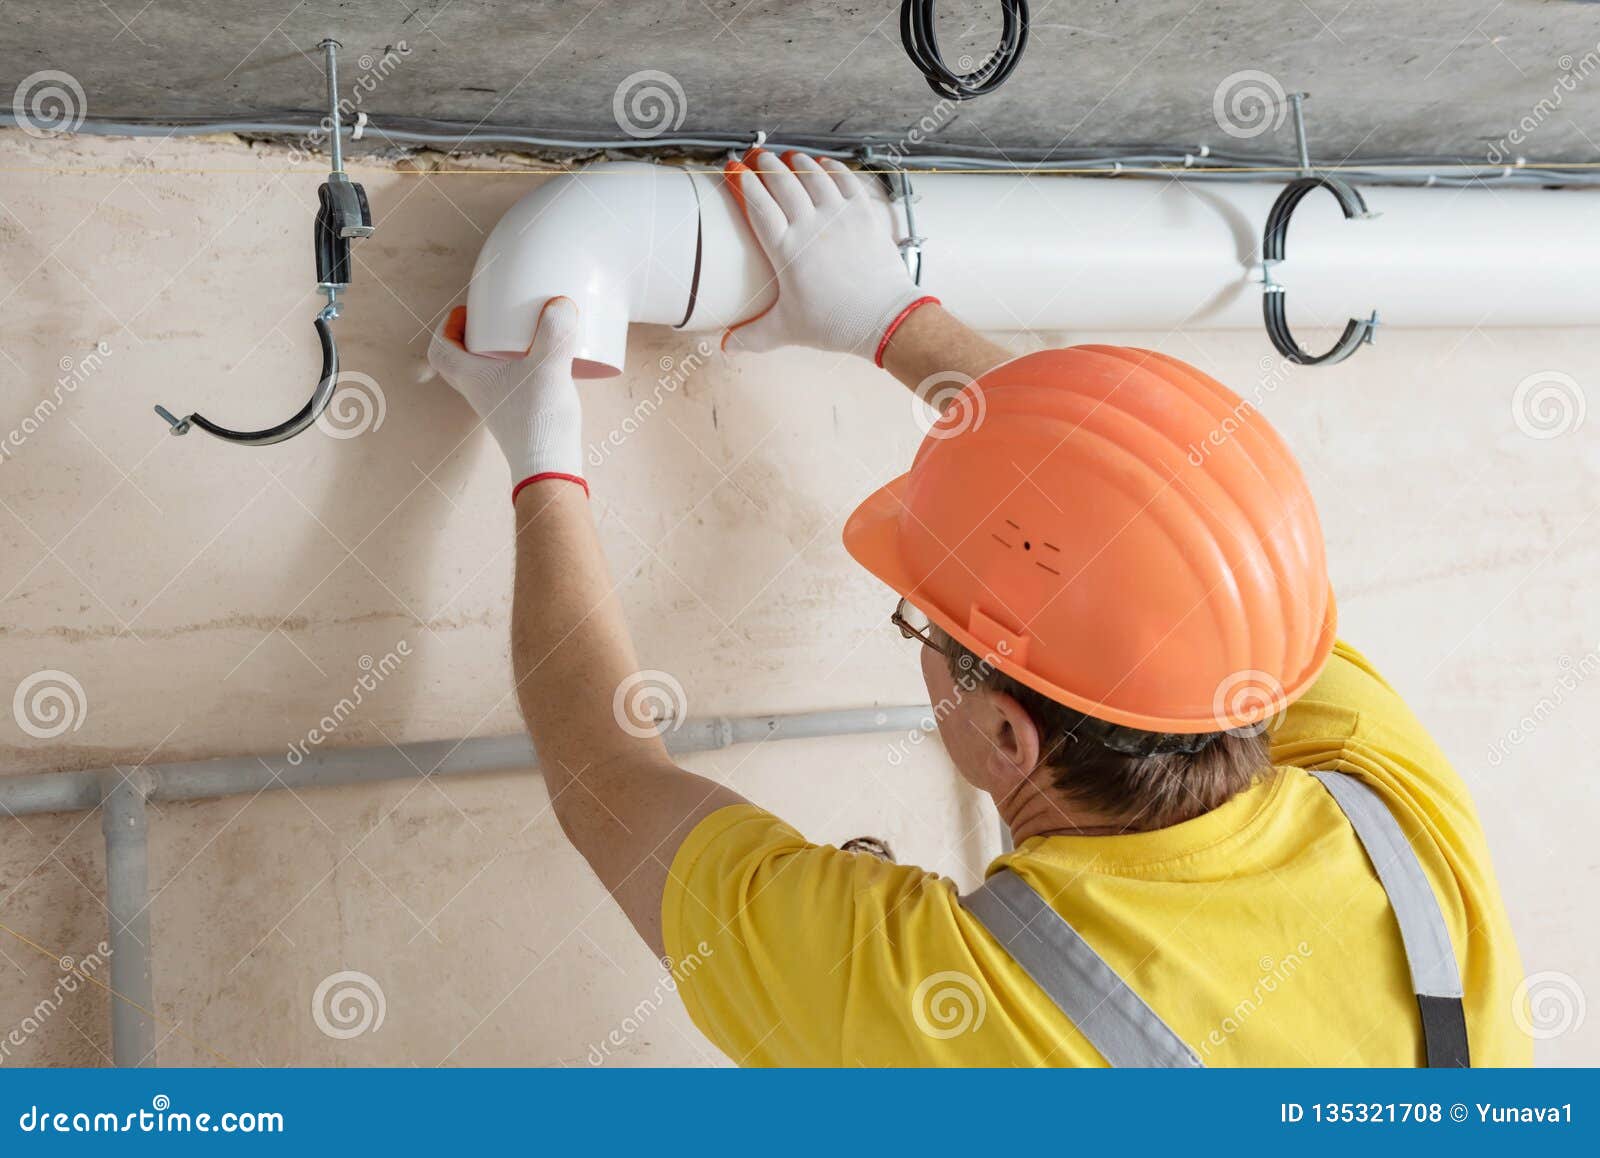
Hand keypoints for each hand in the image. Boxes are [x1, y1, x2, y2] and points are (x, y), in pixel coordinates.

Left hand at [428, 298, 586, 498]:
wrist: (550, 468)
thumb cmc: (538, 422)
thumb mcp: (548, 368)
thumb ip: (555, 333)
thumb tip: (559, 302)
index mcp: (472, 377)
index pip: (440, 350)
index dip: (447, 326)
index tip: (467, 312)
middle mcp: (479, 392)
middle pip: (460, 359)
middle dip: (471, 335)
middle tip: (493, 319)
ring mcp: (497, 405)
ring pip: (483, 372)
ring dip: (495, 351)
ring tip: (521, 334)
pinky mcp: (517, 413)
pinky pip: (507, 384)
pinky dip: (517, 367)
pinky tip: (544, 361)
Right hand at [723, 150, 936, 363]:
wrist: (885, 319)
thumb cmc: (836, 324)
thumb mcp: (787, 329)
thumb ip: (753, 335)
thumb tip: (726, 347)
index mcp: (786, 249)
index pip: (757, 204)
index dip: (742, 183)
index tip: (733, 170)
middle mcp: (810, 225)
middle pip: (782, 182)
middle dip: (766, 165)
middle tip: (757, 157)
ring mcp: (839, 216)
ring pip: (813, 175)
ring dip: (798, 162)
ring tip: (788, 156)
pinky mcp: (864, 214)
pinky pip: (846, 179)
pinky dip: (833, 167)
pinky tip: (824, 163)